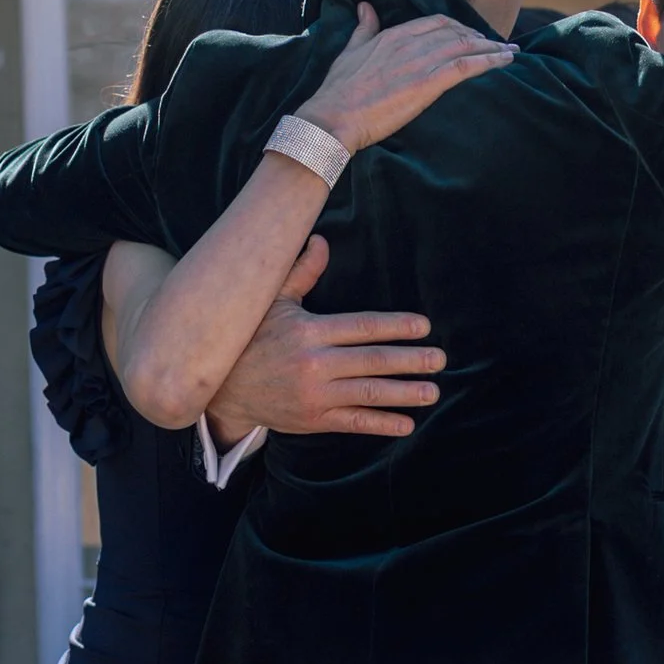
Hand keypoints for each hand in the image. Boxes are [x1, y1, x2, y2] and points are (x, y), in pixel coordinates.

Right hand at [205, 237, 445, 443]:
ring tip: (431, 392)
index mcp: (309, 331)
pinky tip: (406, 423)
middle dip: (410, 360)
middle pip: (372, 360)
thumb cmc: (251, 338)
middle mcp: (315, 363)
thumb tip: (321, 240)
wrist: (223, 388)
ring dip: (404, 393)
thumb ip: (302, 273)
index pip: (362, 327)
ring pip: (368, 393)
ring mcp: (315, 394)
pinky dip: (381, 423)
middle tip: (439, 359)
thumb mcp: (273, 301)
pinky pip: (353, 421)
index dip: (395, 326)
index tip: (423, 326)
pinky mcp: (313, 419)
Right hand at [298, 4, 514, 153]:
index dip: (457, 27)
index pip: (434, 22)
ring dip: (492, 47)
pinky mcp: (428, 84)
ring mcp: (420, 62)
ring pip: (465, 46)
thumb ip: (364, 28)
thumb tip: (365, 8)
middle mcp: (410, 43)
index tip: (471, 34)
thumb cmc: (339, 90)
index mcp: (393, 35)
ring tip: (510, 52)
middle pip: (455, 32)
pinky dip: (490, 61)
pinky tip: (505, 61)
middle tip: (497, 44)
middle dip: (479, 36)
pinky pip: (467, 66)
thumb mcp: (351, 50)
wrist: (334, 117)